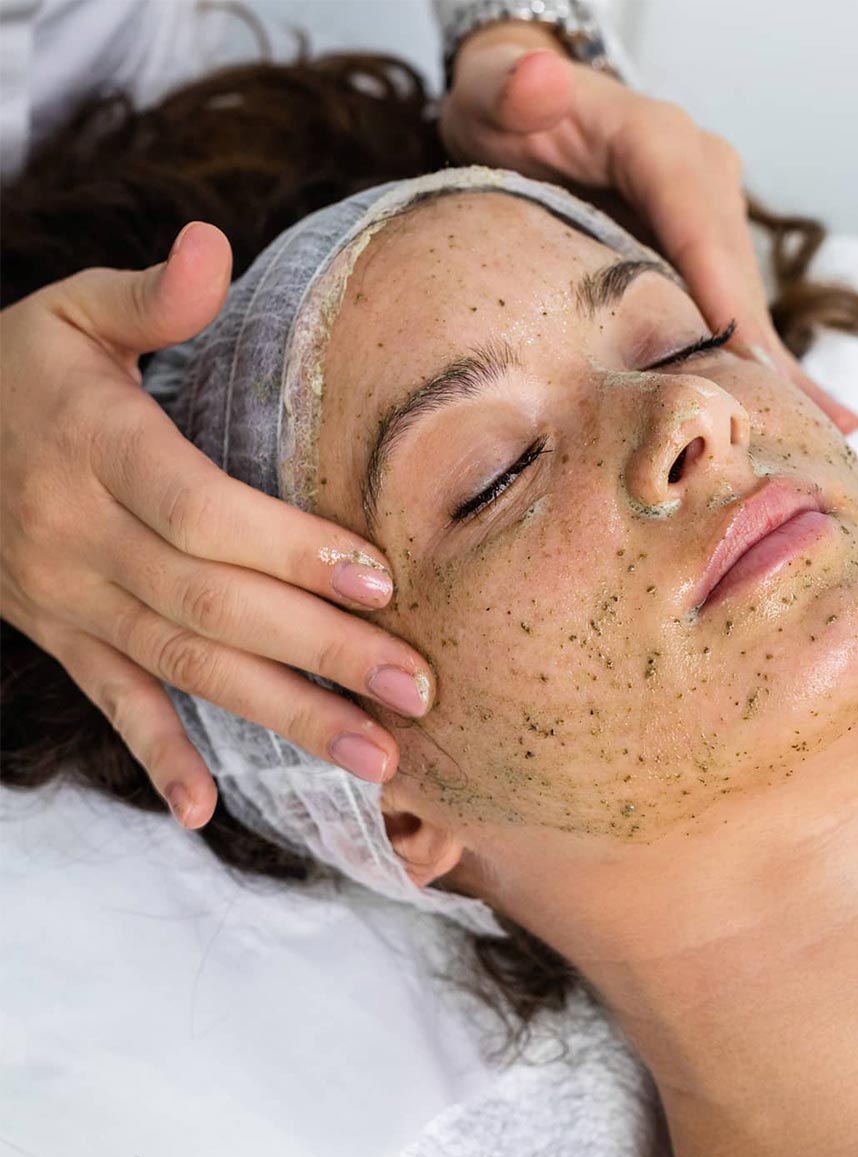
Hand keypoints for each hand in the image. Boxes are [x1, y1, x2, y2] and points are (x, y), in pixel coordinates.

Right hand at [0, 223, 436, 829]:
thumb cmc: (17, 372)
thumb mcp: (67, 311)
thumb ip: (147, 295)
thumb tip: (212, 243)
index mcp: (93, 447)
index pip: (200, 509)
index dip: (288, 548)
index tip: (380, 579)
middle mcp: (78, 536)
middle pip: (211, 605)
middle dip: (319, 651)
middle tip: (416, 691)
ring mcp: (67, 600)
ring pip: (183, 668)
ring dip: (278, 716)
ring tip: (372, 757)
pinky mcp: (62, 637)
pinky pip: (112, 703)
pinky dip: (157, 756)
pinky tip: (207, 811)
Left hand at [439, 25, 857, 433]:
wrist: (520, 112)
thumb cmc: (506, 109)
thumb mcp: (493, 93)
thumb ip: (512, 91)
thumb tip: (535, 80)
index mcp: (659, 144)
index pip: (698, 220)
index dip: (723, 293)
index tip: (743, 360)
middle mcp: (703, 182)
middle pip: (735, 277)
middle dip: (758, 355)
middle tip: (783, 431)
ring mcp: (710, 222)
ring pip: (746, 304)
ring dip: (774, 372)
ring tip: (815, 437)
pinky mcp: (704, 257)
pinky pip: (740, 315)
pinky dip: (773, 366)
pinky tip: (822, 412)